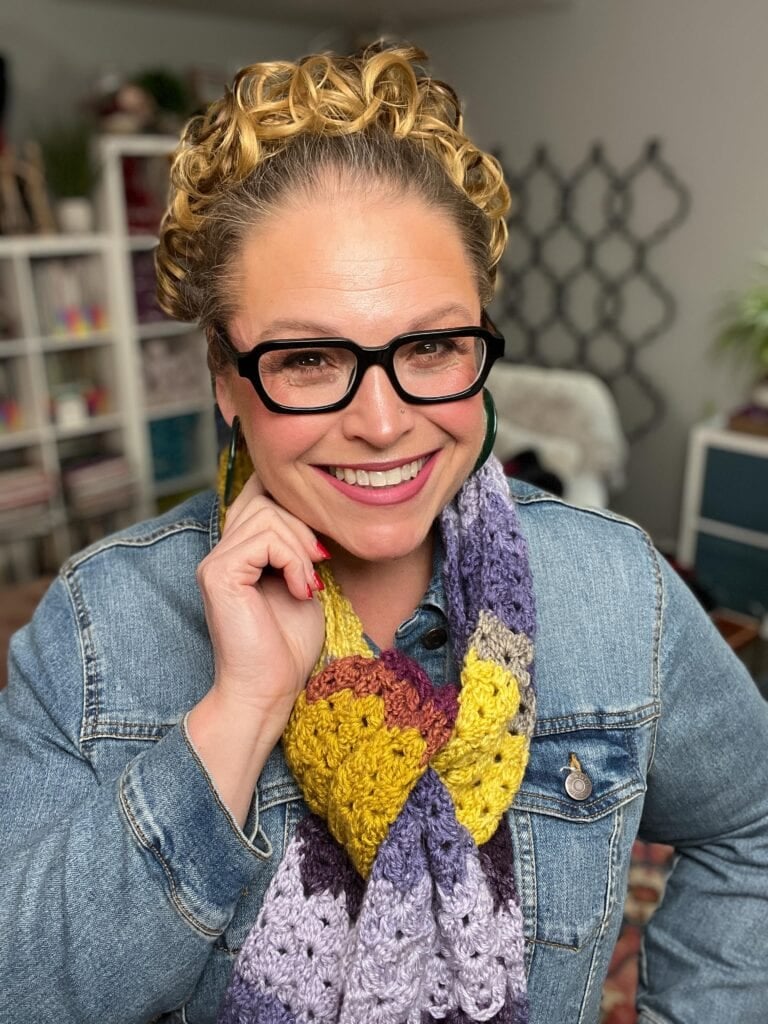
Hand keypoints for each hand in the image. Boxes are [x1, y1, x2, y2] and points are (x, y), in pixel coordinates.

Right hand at [196, 473, 325, 736]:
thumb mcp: (303, 581)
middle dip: (303, 527)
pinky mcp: (219, 574)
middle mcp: (221, 551)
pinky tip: (300, 590)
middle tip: (318, 564)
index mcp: (238, 551)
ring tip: (307, 584)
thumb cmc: (288, 645)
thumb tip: (314, 507)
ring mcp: (215, 562)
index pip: (257, 493)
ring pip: (267, 515)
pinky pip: (264, 540)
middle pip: (265, 498)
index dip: (292, 500)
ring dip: (300, 548)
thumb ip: (299, 544)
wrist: (269, 691)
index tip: (317, 542)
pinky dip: (293, 561)